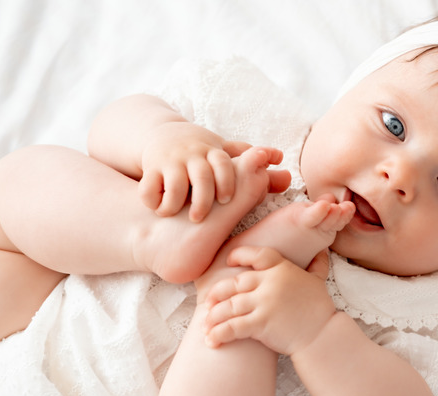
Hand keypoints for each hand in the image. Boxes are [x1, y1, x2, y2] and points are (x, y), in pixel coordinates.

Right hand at [139, 121, 288, 221]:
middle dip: (203, 199)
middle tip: (201, 218)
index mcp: (214, 153)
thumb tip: (288, 177)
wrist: (164, 135)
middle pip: (201, 177)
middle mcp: (193, 155)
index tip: (226, 201)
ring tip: (176, 216)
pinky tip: (157, 210)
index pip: (224, 165)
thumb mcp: (227, 155)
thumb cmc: (204, 152)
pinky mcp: (150, 168)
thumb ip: (255, 167)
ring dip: (175, 203)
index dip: (227, 182)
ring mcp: (171, 161)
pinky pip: (149, 186)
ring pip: (174, 184)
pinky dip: (152, 199)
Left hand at [203, 247, 335, 355]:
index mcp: (282, 269)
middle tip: (208, 302)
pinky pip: (232, 327)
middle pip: (234, 283)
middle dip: (217, 293)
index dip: (239, 255)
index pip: (256, 255)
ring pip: (229, 306)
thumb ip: (317, 266)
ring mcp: (265, 302)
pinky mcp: (261, 323)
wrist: (322, 334)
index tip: (229, 261)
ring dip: (213, 317)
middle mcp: (271, 282)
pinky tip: (211, 340)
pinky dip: (219, 334)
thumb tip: (322, 253)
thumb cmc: (320, 309)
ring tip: (206, 325)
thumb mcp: (318, 281)